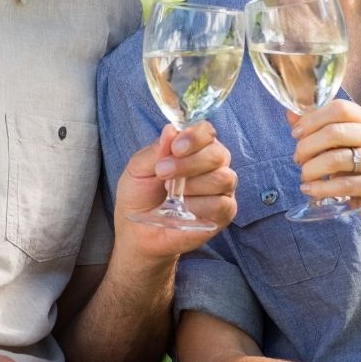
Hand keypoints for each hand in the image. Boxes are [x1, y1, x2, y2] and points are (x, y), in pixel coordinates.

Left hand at [112, 122, 236, 257]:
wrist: (137, 231)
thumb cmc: (139, 195)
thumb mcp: (138, 169)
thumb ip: (156, 150)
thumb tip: (172, 129)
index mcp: (193, 149)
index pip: (206, 132)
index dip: (195, 136)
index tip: (176, 147)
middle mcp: (211, 166)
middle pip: (218, 153)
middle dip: (191, 162)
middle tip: (163, 172)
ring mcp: (219, 190)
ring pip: (223, 178)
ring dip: (195, 183)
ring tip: (170, 192)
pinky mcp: (222, 214)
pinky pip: (223, 204)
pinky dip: (201, 205)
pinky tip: (184, 208)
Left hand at [287, 100, 360, 239]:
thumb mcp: (342, 149)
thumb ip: (318, 130)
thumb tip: (290, 113)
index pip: (340, 108)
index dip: (312, 119)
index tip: (296, 134)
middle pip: (335, 132)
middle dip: (307, 146)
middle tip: (298, 159)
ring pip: (337, 159)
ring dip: (311, 169)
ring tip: (304, 177)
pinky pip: (345, 184)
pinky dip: (321, 188)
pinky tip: (310, 190)